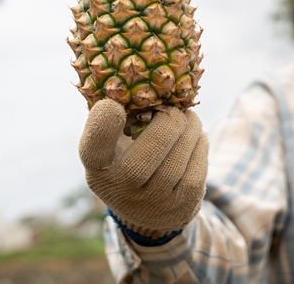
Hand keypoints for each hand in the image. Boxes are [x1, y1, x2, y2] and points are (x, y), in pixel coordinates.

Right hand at [78, 99, 207, 238]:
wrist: (149, 211)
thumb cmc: (128, 160)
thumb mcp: (115, 145)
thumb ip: (121, 118)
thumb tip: (142, 82)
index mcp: (97, 169)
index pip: (93, 147)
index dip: (103, 123)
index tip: (115, 104)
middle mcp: (120, 190)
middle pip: (149, 150)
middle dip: (169, 121)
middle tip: (175, 108)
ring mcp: (152, 203)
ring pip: (177, 159)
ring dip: (189, 129)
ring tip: (189, 118)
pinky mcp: (180, 207)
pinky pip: (196, 170)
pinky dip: (200, 146)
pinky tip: (197, 136)